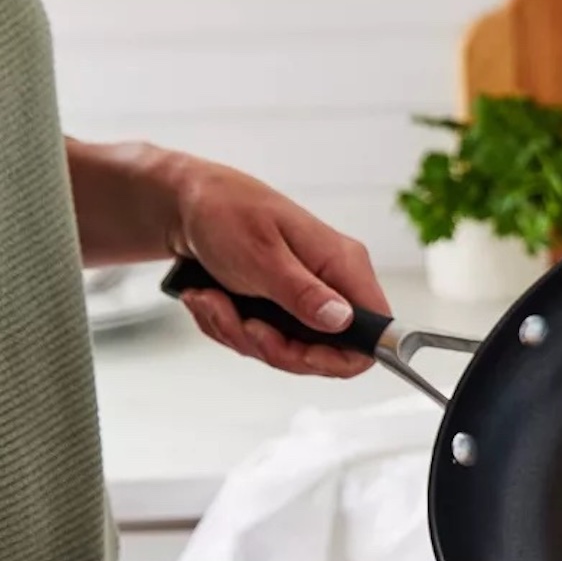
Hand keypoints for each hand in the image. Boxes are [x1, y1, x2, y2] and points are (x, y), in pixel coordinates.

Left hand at [170, 159, 387, 377]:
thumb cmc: (224, 212)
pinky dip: (229, 327)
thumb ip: (303, 292)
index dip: (343, 356)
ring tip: (213, 300)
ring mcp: (306, 299)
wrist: (185, 204)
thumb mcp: (262, 255)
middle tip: (243, 324)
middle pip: (327, 353)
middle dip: (276, 348)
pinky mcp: (280, 309)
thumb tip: (342, 320)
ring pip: (288, 351)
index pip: (376, 330)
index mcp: (343, 265)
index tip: (302, 354)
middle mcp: (332, 285)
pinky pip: (262, 342)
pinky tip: (211, 299)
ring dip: (241, 335)